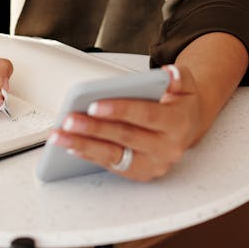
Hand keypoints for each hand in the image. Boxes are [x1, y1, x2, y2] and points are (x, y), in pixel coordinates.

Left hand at [47, 65, 201, 181]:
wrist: (188, 127)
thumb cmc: (180, 103)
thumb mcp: (186, 84)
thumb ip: (179, 77)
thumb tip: (167, 74)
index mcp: (178, 124)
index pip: (146, 116)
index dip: (120, 110)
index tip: (94, 105)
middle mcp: (167, 149)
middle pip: (125, 137)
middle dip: (94, 129)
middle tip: (69, 120)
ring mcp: (153, 164)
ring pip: (114, 155)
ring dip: (83, 146)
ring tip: (60, 136)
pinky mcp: (140, 173)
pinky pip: (111, 165)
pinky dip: (89, 155)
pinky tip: (71, 146)